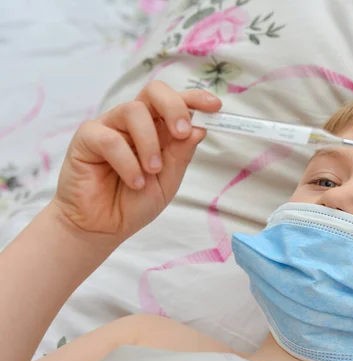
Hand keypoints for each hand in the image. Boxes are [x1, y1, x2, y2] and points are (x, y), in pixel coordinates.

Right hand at [52, 81, 221, 240]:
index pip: (176, 102)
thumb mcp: (168, 181)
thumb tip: (199, 128)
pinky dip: (127, 162)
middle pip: (154, 91)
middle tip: (181, 133)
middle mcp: (134, 123)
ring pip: (133, 111)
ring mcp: (109, 127)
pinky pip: (110, 138)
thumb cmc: (134, 202)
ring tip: (152, 171)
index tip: (215, 106)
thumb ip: (181, 155)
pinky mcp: (87, 138)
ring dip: (149, 142)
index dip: (195, 99)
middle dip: (174, 107)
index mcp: (157, 129)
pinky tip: (134, 181)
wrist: (103, 226)